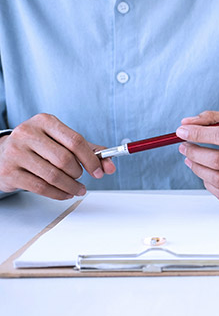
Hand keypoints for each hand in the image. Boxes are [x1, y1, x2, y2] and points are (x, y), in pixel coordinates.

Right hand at [0, 114, 114, 199]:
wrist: (2, 153)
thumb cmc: (38, 147)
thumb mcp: (61, 141)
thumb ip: (88, 151)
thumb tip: (110, 165)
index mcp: (44, 121)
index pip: (76, 141)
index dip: (91, 159)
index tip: (99, 171)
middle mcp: (28, 133)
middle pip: (65, 159)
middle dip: (79, 173)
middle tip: (82, 179)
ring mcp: (16, 153)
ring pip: (54, 175)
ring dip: (71, 186)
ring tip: (77, 189)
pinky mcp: (10, 172)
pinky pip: (41, 187)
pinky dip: (58, 194)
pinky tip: (65, 193)